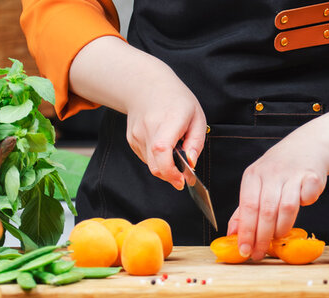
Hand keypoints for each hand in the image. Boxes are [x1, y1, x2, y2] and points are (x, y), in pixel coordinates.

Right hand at [124, 62, 206, 189]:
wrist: (146, 86)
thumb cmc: (176, 100)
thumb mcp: (197, 117)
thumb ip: (196, 142)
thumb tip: (191, 163)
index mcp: (169, 120)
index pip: (162, 150)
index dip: (170, 171)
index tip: (181, 180)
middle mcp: (149, 128)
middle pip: (155, 165)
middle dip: (171, 176)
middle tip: (182, 175)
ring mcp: (137, 135)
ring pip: (152, 164)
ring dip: (165, 166)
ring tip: (174, 148)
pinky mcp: (132, 140)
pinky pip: (146, 158)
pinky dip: (157, 158)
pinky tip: (163, 144)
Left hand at [227, 138, 327, 260]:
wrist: (308, 147)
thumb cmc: (279, 171)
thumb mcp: (257, 184)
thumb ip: (244, 210)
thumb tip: (232, 233)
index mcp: (253, 176)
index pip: (247, 208)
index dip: (246, 231)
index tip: (244, 250)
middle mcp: (271, 173)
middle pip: (265, 211)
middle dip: (262, 237)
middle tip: (260, 253)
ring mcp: (292, 174)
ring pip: (286, 208)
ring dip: (281, 228)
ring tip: (278, 237)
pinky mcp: (312, 176)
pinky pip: (308, 197)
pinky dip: (305, 205)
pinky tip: (302, 207)